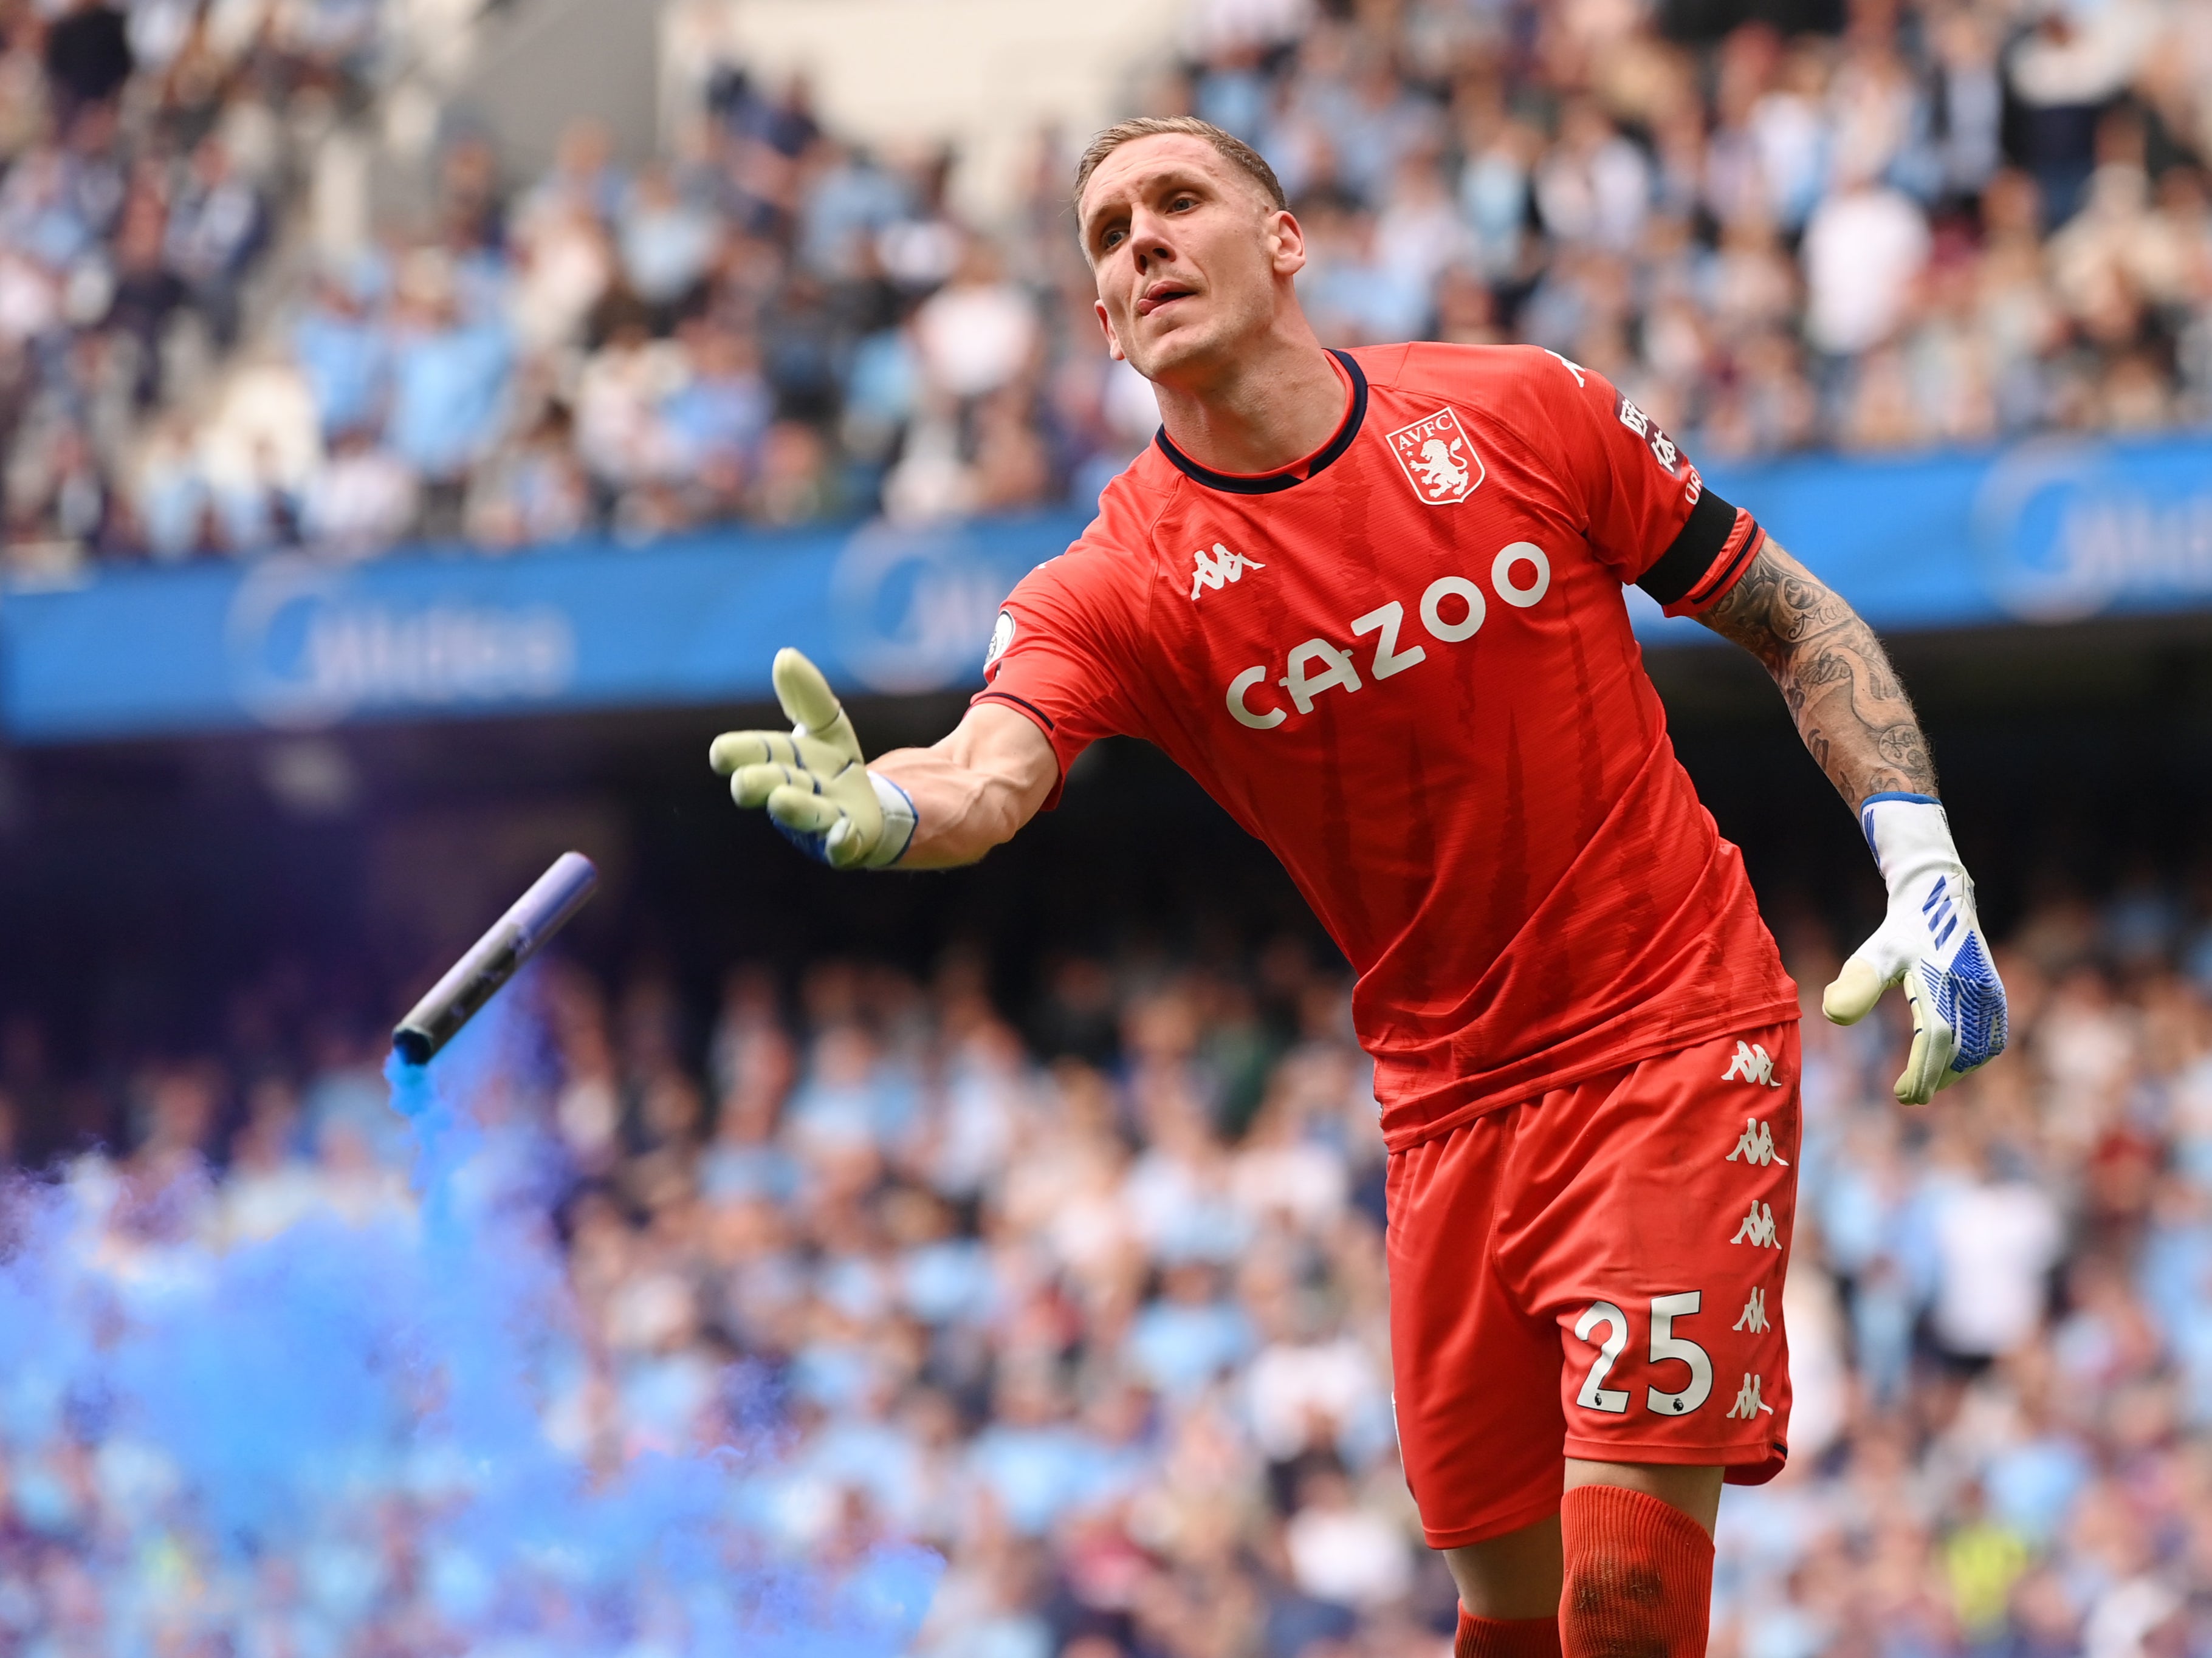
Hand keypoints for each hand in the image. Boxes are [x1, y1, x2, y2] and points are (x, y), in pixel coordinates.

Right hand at [708, 649, 915, 868]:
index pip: (757, 752)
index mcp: (785, 762)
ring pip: (805, 814)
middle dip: (758, 782)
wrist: (868, 814)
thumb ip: (807, 696)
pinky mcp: (847, 842)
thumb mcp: (827, 727)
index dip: (740, 752)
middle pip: (774, 784)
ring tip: (780, 801)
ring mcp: (820, 821)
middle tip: (743, 783)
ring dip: (793, 807)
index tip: (720, 754)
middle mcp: (796, 792)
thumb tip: (784, 655)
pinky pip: (842, 845)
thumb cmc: (832, 768)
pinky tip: (844, 832)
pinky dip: (840, 840)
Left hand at [1823, 795, 2006, 1104]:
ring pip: (1979, 1047)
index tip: (1903, 1096)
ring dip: (1954, 1069)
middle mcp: (1972, 989)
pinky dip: (1974, 1056)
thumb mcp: (1872, 955)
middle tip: (1908, 1095)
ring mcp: (1989, 992)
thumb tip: (1833, 1017)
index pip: (1935, 1039)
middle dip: (1933, 1077)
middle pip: (1958, 1050)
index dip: (1922, 1072)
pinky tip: (1952, 1063)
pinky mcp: (1996, 993)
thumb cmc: (1898, 933)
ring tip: (1925, 1080)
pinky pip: (1992, 1036)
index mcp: (1940, 981)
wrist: (1937, 900)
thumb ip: (1855, 984)